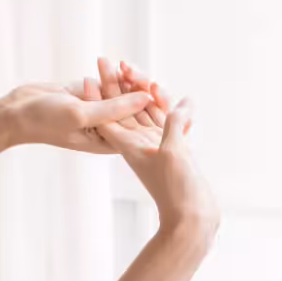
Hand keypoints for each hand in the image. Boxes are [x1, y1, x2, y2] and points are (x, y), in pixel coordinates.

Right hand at [0, 81, 151, 153]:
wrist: (18, 110)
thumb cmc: (46, 120)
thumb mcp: (82, 114)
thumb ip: (114, 108)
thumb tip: (146, 97)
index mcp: (110, 141)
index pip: (142, 130)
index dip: (156, 114)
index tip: (160, 94)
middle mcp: (108, 128)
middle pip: (136, 110)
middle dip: (143, 92)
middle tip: (144, 77)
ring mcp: (100, 110)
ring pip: (124, 93)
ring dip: (126, 78)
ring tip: (124, 66)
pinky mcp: (92, 94)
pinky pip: (110, 83)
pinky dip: (112, 73)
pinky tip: (110, 62)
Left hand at [79, 58, 219, 237]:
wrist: (191, 220)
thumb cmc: (178, 191)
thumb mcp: (174, 154)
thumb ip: (175, 125)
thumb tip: (183, 102)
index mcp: (131, 148)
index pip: (108, 116)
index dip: (99, 95)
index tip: (90, 74)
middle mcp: (139, 145)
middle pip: (121, 110)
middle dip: (114, 85)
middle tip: (105, 60)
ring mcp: (155, 146)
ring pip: (142, 112)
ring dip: (135, 91)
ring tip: (129, 68)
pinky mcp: (171, 149)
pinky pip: (163, 121)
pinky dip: (161, 105)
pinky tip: (159, 88)